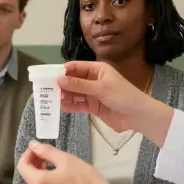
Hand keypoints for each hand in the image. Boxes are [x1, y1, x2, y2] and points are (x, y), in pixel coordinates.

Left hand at [17, 141, 113, 183]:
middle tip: (46, 154)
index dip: (28, 155)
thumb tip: (32, 145)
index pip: (22, 166)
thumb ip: (46, 151)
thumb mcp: (65, 159)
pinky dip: (46, 183)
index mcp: (38, 182)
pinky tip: (59, 177)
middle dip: (34, 163)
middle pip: (28, 176)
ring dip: (40, 173)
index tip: (37, 148)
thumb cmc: (84, 178)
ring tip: (53, 164)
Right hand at [58, 61, 173, 144]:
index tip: (47, 76)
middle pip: (73, 81)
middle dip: (60, 85)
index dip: (62, 71)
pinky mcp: (93, 106)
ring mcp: (92, 94)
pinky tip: (59, 107)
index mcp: (97, 70)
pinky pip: (78, 105)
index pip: (75, 67)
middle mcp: (93, 80)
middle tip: (44, 89)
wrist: (139, 116)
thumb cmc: (123, 96)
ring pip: (74, 93)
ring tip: (49, 99)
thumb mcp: (101, 88)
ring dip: (63, 96)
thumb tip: (59, 80)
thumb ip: (79, 85)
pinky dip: (70, 106)